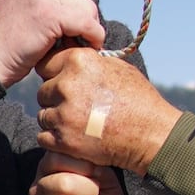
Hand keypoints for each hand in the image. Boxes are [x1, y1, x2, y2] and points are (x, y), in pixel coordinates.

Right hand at [0, 0, 105, 88]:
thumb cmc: (8, 38)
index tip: (73, 14)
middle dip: (85, 9)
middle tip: (76, 30)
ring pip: (88, 6)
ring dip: (88, 27)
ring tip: (74, 40)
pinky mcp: (51, 13)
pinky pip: (88, 23)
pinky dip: (92, 37)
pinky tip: (84, 45)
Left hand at [36, 47, 180, 174]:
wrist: (151, 134)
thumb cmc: (138, 100)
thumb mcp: (116, 67)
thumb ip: (89, 61)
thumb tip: (71, 54)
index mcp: (79, 61)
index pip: (46, 64)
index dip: (55, 76)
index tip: (66, 86)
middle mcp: (67, 85)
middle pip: (43, 92)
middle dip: (56, 100)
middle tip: (76, 109)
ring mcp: (63, 114)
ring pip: (43, 115)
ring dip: (56, 121)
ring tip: (78, 124)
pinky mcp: (63, 139)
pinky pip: (44, 137)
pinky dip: (55, 140)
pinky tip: (73, 138)